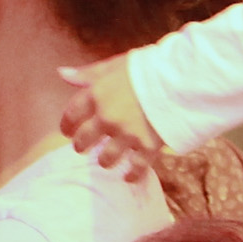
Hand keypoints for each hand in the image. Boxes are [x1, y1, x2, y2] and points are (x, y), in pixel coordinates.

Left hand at [58, 56, 165, 181]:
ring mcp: (127, 135)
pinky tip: (128, 177)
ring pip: (105, 158)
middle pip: (84, 140)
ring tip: (106, 161)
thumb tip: (62, 74)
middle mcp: (107, 118)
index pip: (71, 115)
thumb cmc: (148, 68)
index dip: (67, 125)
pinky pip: (136, 168)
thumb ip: (88, 73)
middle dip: (81, 146)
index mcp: (97, 95)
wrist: (181, 80)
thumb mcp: (115, 65)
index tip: (67, 131)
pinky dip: (131, 175)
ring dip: (103, 161)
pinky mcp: (148, 147)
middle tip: (82, 148)